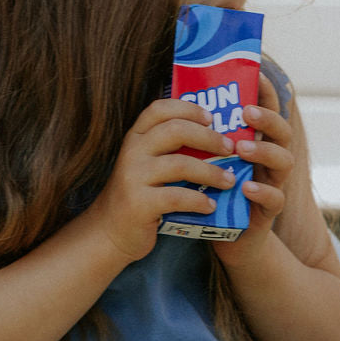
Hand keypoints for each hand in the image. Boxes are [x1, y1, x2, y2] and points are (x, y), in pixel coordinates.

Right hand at [88, 99, 239, 260]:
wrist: (110, 232)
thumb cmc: (139, 195)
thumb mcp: (147, 165)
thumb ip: (169, 149)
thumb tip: (217, 140)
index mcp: (136, 137)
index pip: (160, 109)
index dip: (188, 108)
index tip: (211, 118)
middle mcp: (133, 152)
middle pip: (175, 131)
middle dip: (208, 137)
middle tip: (229, 148)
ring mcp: (134, 177)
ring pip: (180, 164)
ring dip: (211, 172)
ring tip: (229, 180)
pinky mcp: (139, 204)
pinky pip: (177, 197)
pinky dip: (199, 201)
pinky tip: (210, 206)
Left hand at [213, 73, 294, 264]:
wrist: (222, 238)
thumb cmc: (213, 192)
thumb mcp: (209, 160)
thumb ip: (205, 135)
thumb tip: (181, 97)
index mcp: (256, 142)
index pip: (268, 111)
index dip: (266, 92)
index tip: (257, 75)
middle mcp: (270, 160)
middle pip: (283, 132)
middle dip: (267, 118)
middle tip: (246, 112)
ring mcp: (273, 184)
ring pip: (284, 162)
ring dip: (265, 152)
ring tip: (243, 148)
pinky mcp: (268, 212)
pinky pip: (274, 199)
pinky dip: (262, 192)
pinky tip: (246, 188)